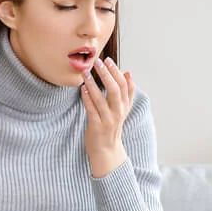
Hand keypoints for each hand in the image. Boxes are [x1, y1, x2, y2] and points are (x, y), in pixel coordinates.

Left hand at [81, 56, 134, 176]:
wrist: (106, 150)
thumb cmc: (112, 126)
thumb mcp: (123, 108)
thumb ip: (127, 91)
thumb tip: (128, 72)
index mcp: (124, 106)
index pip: (124, 85)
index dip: (116, 72)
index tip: (108, 60)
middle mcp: (118, 112)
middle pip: (114, 89)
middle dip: (106, 74)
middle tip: (97, 62)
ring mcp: (108, 120)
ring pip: (101, 99)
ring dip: (93, 84)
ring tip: (86, 73)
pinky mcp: (97, 126)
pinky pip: (91, 110)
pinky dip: (87, 98)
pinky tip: (83, 89)